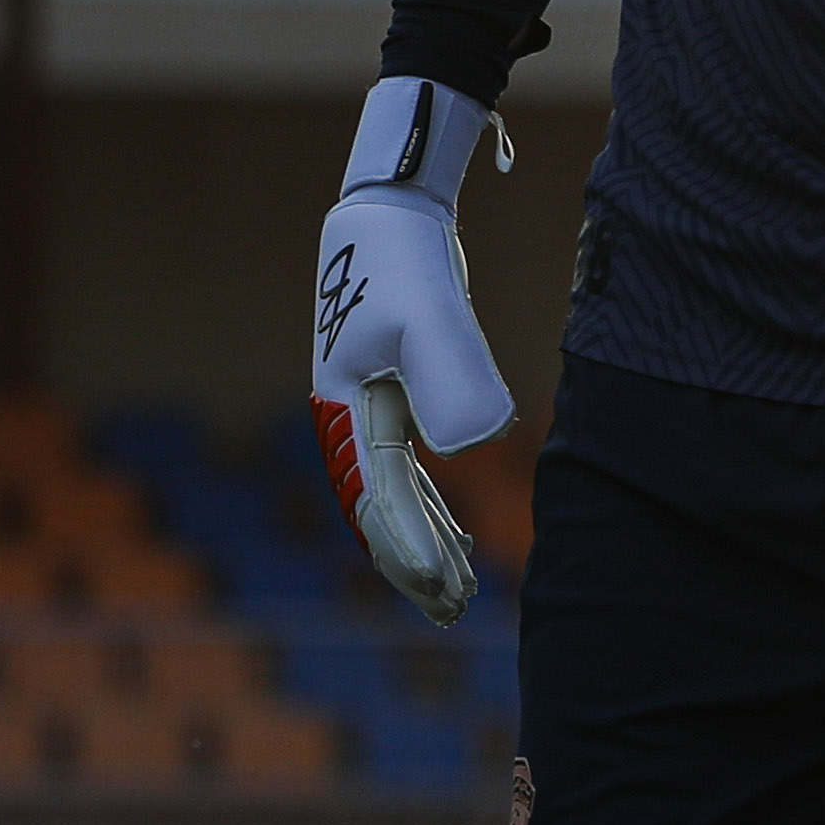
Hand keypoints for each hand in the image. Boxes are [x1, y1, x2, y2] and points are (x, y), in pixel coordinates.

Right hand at [309, 76, 518, 621]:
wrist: (389, 212)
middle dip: (413, 564)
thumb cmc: (405, 262)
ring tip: (460, 595)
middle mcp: (347, 420)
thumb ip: (452, 376)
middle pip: (377, 511)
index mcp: (346, 410)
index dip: (409, 547)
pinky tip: (459, 541)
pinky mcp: (393, 398)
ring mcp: (366, 412)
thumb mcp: (430, 316)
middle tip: (454, 612)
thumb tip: (478, 443)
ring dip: (424, 545)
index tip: (444, 589)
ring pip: (391, 498)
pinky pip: (405, 473)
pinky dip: (429, 511)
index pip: (378, 497)